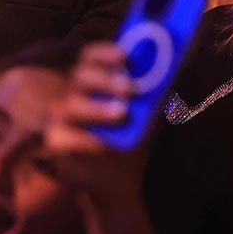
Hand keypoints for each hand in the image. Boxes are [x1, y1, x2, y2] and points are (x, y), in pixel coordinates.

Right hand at [46, 43, 143, 211]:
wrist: (122, 180)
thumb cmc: (133, 138)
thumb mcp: (147, 114)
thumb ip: (153, 94)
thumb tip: (175, 68)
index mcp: (93, 80)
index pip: (90, 56)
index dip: (104, 53)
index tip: (125, 57)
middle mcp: (74, 93)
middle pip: (80, 75)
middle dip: (105, 79)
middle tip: (130, 86)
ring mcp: (62, 117)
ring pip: (72, 104)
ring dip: (98, 107)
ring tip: (123, 112)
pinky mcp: (58, 142)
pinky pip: (64, 137)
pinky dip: (86, 139)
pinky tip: (105, 144)